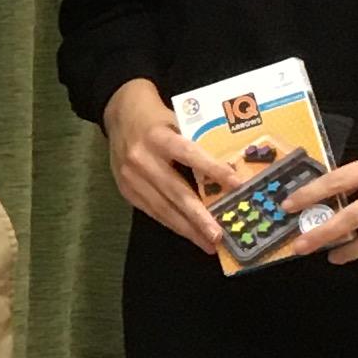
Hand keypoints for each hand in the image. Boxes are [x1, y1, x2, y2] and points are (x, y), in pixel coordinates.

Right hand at [103, 78, 231, 260]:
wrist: (119, 114)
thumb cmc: (157, 117)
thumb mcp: (177, 119)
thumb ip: (197, 141)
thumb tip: (231, 165)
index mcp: (158, 136)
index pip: (189, 154)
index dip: (214, 170)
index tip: (237, 185)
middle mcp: (142, 159)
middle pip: (175, 191)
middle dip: (198, 217)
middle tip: (218, 235)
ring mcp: (131, 177)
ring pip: (163, 208)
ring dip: (187, 228)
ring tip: (208, 244)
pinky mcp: (126, 190)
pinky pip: (152, 211)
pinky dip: (172, 223)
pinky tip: (189, 233)